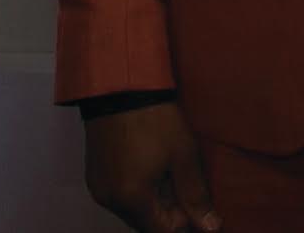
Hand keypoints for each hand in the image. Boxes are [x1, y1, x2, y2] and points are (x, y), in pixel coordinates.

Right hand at [83, 99, 222, 232]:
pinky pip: (118, 193)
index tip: (193, 201)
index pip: (161, 231)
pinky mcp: (94, 173)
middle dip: (167, 211)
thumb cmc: (154, 117)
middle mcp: (110, 200)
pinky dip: (135, 188)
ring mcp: (99, 187)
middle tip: (183, 182)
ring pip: (131, 209)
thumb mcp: (183, 154)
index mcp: (131, 199)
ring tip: (167, 169)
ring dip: (151, 200)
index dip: (182, 221)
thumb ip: (195, 195)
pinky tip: (149, 165)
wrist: (120, 85)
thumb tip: (209, 227)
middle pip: (144, 222)